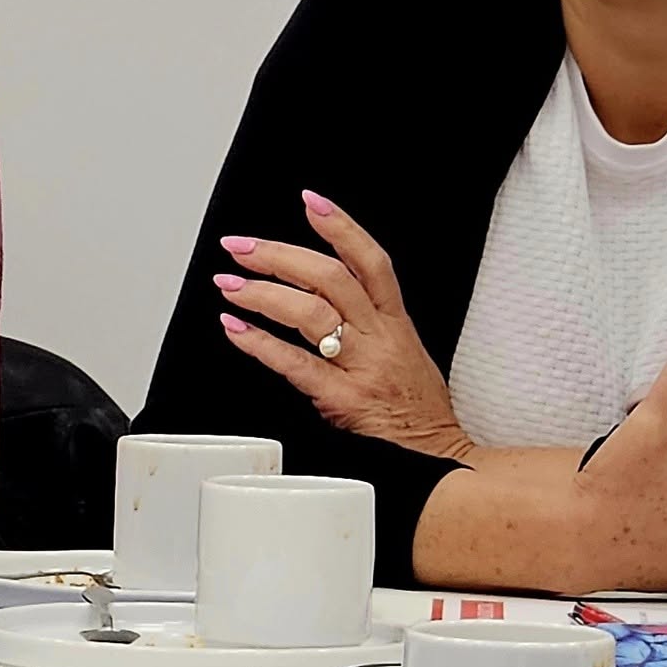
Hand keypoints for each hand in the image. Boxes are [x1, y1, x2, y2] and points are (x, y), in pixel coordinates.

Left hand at [215, 189, 472, 458]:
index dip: (341, 226)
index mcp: (396, 322)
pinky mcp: (344, 402)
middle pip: (329, 278)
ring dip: (262, 293)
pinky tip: (235, 329)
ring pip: (310, 314)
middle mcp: (380, 338)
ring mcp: (362, 368)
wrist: (438, 465)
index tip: (310, 201)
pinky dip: (260, 344)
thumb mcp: (406, 352)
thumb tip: (317, 290)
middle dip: (279, 255)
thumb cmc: (417, 412)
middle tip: (240, 246)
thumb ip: (369, 320)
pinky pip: (296, 365)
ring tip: (228, 284)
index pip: (371, 261)